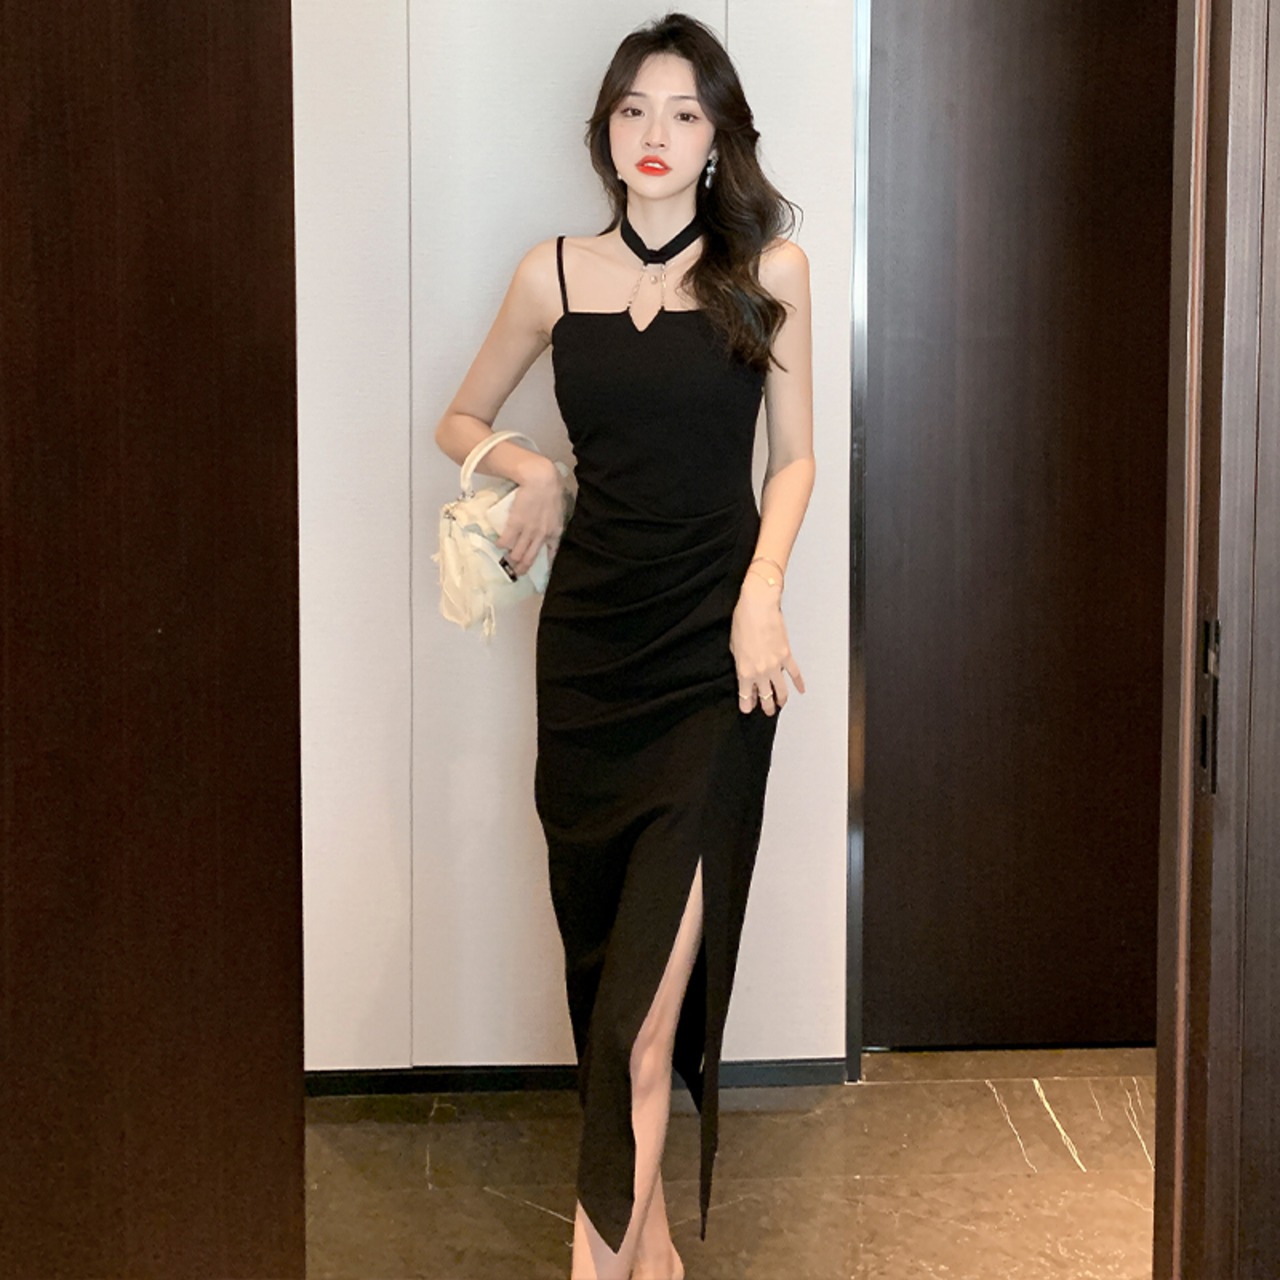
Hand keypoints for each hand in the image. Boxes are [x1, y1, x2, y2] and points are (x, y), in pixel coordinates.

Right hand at [494, 457, 564, 575]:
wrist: (540, 478)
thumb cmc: (550, 488)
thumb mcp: (557, 508)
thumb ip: (552, 520)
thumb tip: (547, 524)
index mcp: (555, 531)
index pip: (552, 552)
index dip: (547, 564)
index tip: (543, 572)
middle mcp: (542, 535)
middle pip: (531, 557)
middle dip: (523, 567)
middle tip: (517, 572)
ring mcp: (528, 531)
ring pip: (518, 553)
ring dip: (512, 559)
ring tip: (507, 562)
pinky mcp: (515, 523)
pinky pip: (506, 541)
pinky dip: (502, 545)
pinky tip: (499, 546)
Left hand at [730, 575, 805, 715]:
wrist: (758, 608)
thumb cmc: (743, 622)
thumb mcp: (734, 647)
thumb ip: (740, 663)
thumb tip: (745, 671)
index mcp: (744, 671)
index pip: (746, 696)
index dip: (747, 705)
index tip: (748, 708)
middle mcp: (760, 672)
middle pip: (765, 697)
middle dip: (766, 706)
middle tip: (767, 710)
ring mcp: (775, 665)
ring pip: (781, 690)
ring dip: (781, 700)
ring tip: (780, 704)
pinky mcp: (786, 656)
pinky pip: (795, 674)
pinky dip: (799, 683)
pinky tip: (801, 690)